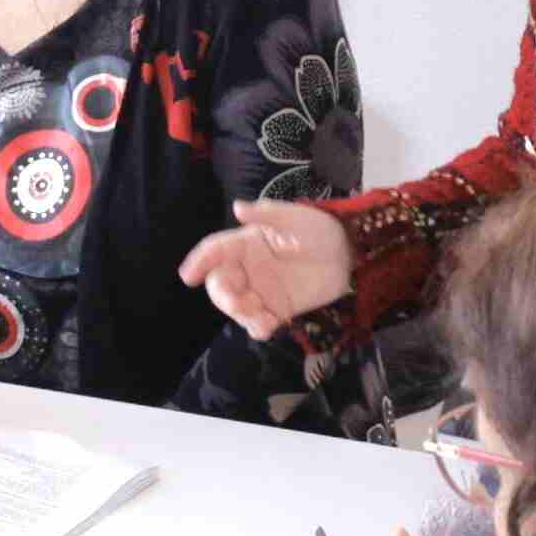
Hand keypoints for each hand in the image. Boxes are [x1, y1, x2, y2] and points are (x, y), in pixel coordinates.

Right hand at [182, 199, 352, 337]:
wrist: (347, 254)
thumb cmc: (318, 229)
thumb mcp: (294, 217)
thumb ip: (267, 214)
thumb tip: (238, 207)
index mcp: (245, 243)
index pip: (215, 251)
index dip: (199, 262)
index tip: (188, 276)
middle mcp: (247, 268)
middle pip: (220, 284)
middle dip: (223, 296)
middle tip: (239, 304)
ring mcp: (260, 290)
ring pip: (236, 307)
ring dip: (242, 316)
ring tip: (263, 320)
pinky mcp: (275, 308)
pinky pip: (258, 323)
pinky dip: (258, 328)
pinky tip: (269, 327)